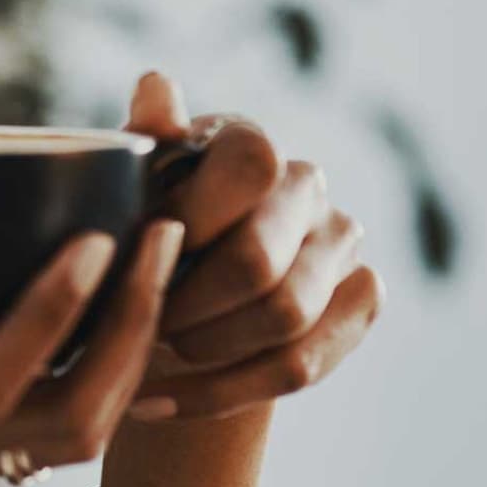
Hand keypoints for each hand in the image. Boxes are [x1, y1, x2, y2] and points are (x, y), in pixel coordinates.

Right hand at [0, 215, 190, 486]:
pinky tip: (107, 296)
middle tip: (164, 234)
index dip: (60, 312)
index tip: (100, 233)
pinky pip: (45, 418)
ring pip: (71, 429)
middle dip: (131, 331)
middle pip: (70, 419)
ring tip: (153, 255)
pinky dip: (94, 363)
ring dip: (126, 349)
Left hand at [117, 69, 385, 421]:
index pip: (248, 170)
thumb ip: (143, 141)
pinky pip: (299, 365)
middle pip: (260, 260)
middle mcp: (308, 184)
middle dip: (186, 305)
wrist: (179, 298)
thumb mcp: (127, 186)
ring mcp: (342, 244)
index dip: (186, 222)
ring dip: (204, 351)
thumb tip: (155, 84)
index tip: (131, 256)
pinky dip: (221, 393)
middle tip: (136, 324)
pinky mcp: (359, 301)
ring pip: (285, 319)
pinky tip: (159, 402)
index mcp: (251, 142)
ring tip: (148, 357)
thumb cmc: (142, 229)